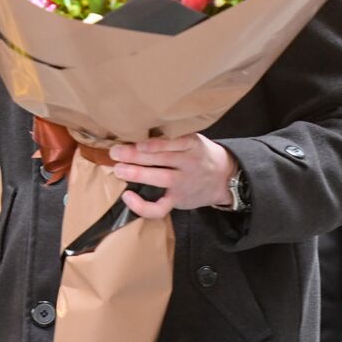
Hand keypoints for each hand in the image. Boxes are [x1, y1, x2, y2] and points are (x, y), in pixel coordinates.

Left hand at [110, 134, 236, 218]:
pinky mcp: (177, 200)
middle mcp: (189, 163)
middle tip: (116, 152)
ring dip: (138, 174)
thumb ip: (174, 138)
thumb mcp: (194, 140)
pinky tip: (128, 196)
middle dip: (137, 156)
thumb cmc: (201, 155)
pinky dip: (142, 205)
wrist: (225, 178)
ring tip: (119, 170)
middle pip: (162, 159)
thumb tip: (139, 134)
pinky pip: (160, 207)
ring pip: (160, 179)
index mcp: (192, 144)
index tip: (136, 141)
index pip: (173, 142)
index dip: (154, 143)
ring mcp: (183, 183)